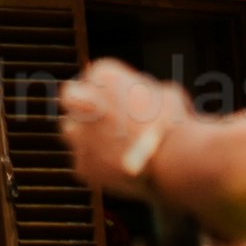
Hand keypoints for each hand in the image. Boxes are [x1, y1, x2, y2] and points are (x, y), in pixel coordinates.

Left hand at [61, 60, 207, 208]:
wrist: (175, 159)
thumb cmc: (175, 124)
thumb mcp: (166, 93)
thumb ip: (147, 92)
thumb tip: (149, 98)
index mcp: (103, 74)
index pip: (89, 79)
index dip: (100, 92)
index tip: (112, 105)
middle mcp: (84, 99)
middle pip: (70, 99)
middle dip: (80, 110)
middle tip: (97, 122)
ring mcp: (81, 135)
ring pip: (71, 132)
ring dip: (85, 139)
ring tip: (110, 149)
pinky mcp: (83, 164)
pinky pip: (83, 164)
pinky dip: (96, 168)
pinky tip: (116, 170)